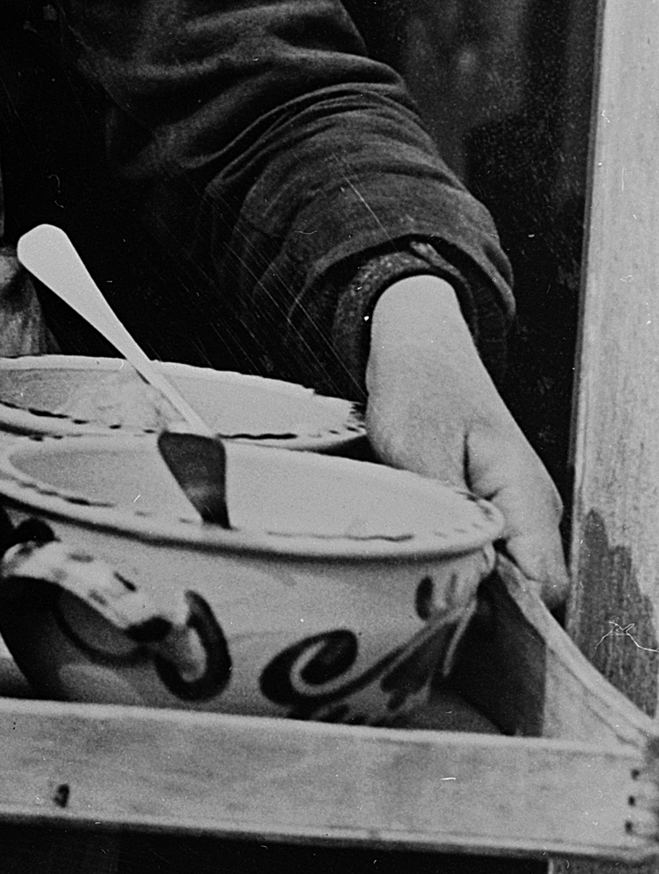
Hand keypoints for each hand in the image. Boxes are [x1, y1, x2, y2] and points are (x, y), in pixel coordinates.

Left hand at [364, 271, 568, 612]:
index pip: (543, 590)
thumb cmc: (419, 386)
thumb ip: (448, 517)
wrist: (419, 345)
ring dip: (461, 579)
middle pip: (524, 593)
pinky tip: (418, 548)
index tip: (446, 604)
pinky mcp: (492, 511)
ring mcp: (516, 513)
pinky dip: (454, 559)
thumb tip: (463, 585)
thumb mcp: (417, 448)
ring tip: (413, 563)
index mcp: (530, 499)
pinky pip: (484, 555)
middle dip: (475, 602)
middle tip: (416, 590)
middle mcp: (535, 514)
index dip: (500, 612)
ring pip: (501, 577)